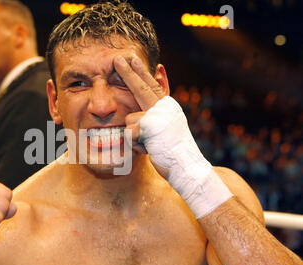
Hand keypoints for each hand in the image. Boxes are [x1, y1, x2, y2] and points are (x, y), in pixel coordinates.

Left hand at [113, 55, 166, 170]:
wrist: (186, 167)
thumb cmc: (172, 149)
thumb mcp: (166, 126)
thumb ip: (157, 109)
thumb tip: (158, 79)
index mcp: (167, 106)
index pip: (152, 85)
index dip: (141, 71)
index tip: (132, 58)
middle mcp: (164, 107)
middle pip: (141, 87)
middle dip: (127, 72)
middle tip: (116, 58)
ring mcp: (157, 116)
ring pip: (129, 119)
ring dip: (134, 136)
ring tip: (150, 144)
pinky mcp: (149, 126)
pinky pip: (128, 133)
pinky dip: (135, 145)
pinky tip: (149, 150)